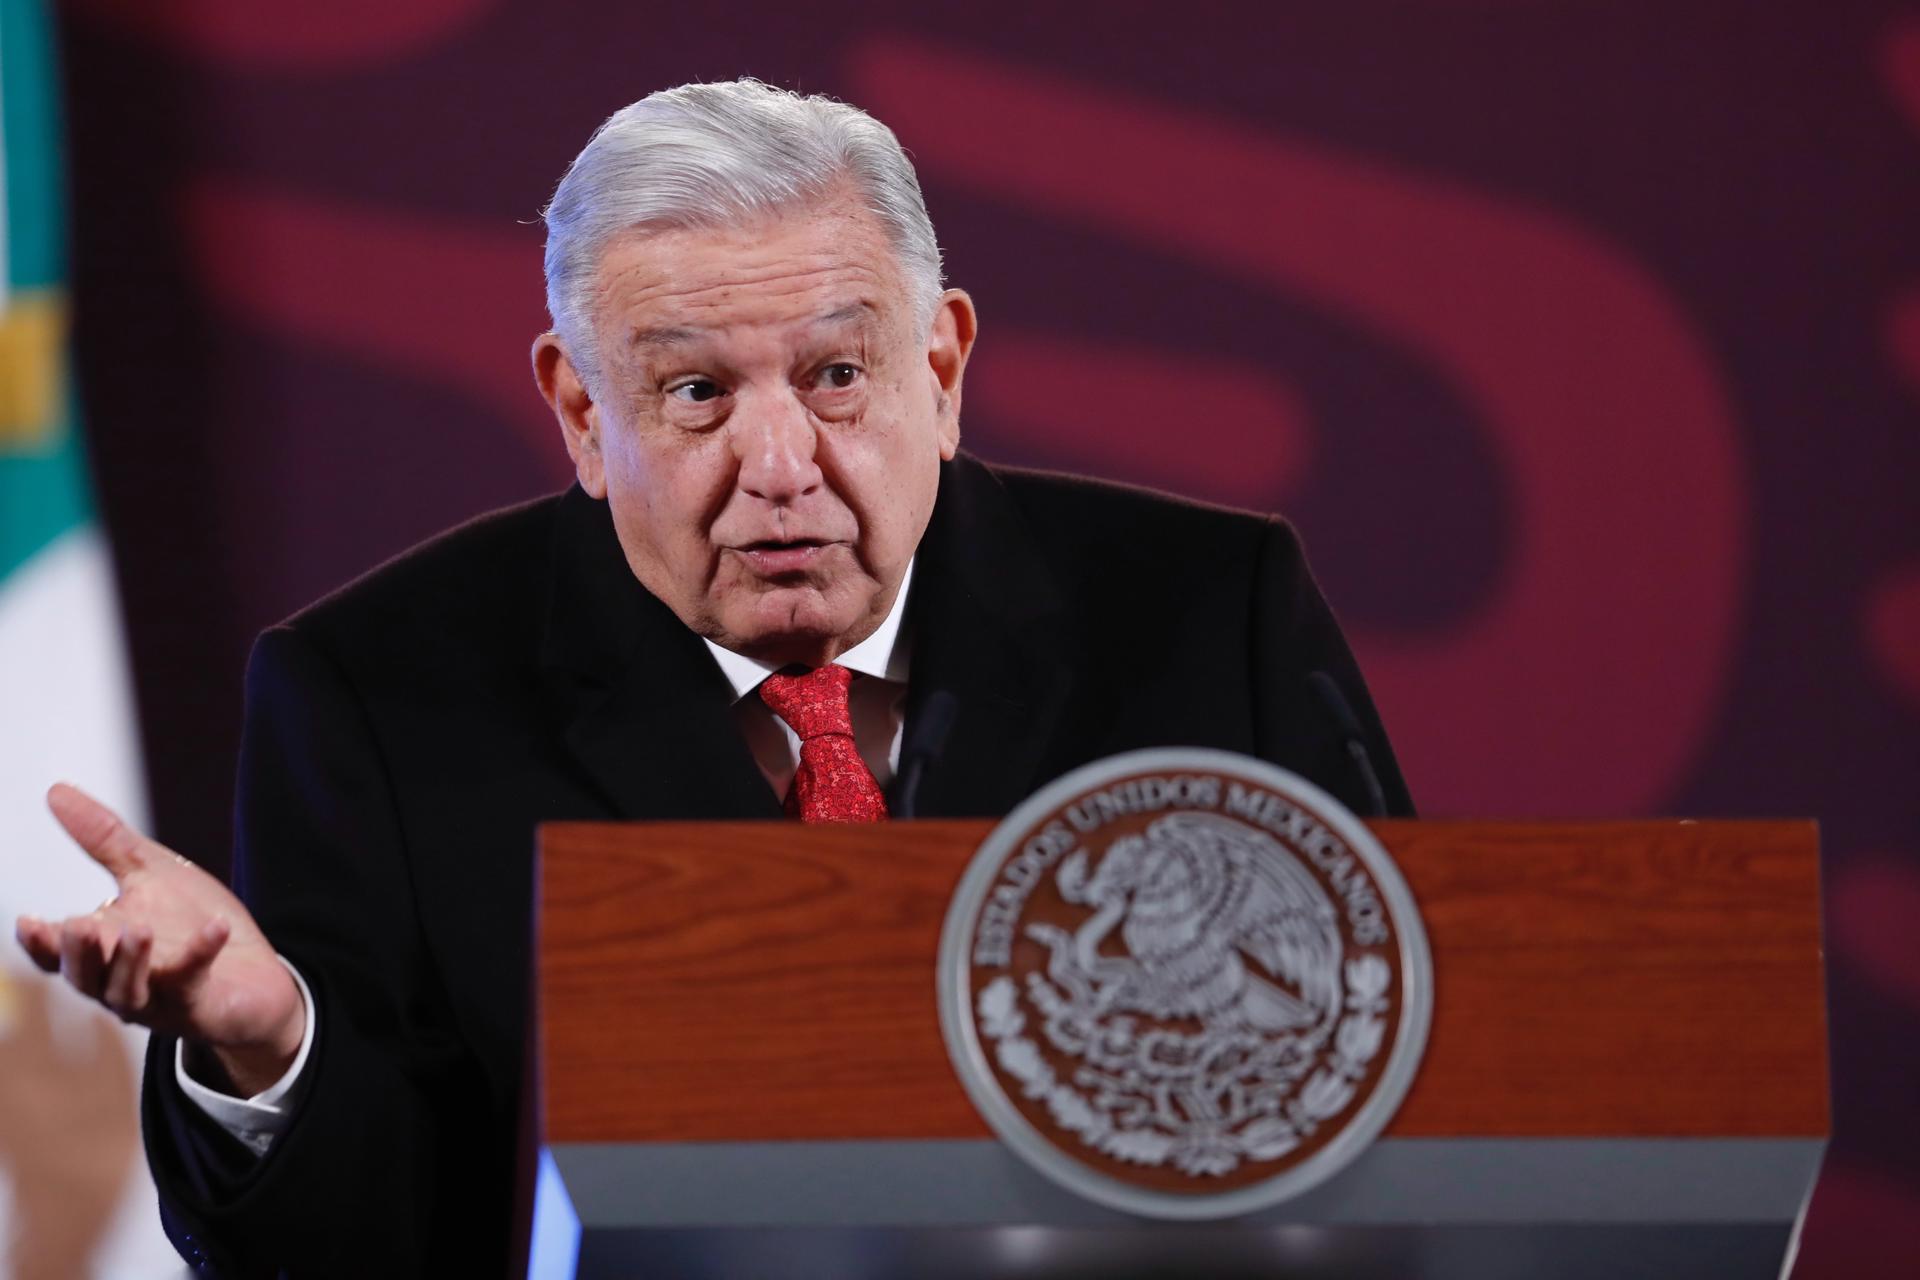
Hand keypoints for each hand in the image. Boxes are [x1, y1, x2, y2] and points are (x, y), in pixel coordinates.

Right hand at [12, 783, 305, 1095]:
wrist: (253, 971)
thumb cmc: (190, 923)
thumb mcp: (149, 872)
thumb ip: (104, 838)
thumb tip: (56, 791)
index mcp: (101, 950)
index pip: (56, 953)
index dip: (40, 941)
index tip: (27, 920)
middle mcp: (119, 981)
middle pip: (85, 976)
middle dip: (77, 952)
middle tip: (75, 925)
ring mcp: (157, 998)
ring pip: (127, 991)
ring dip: (130, 962)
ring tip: (137, 930)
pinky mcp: (198, 1005)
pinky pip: (193, 981)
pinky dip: (201, 954)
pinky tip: (215, 928)